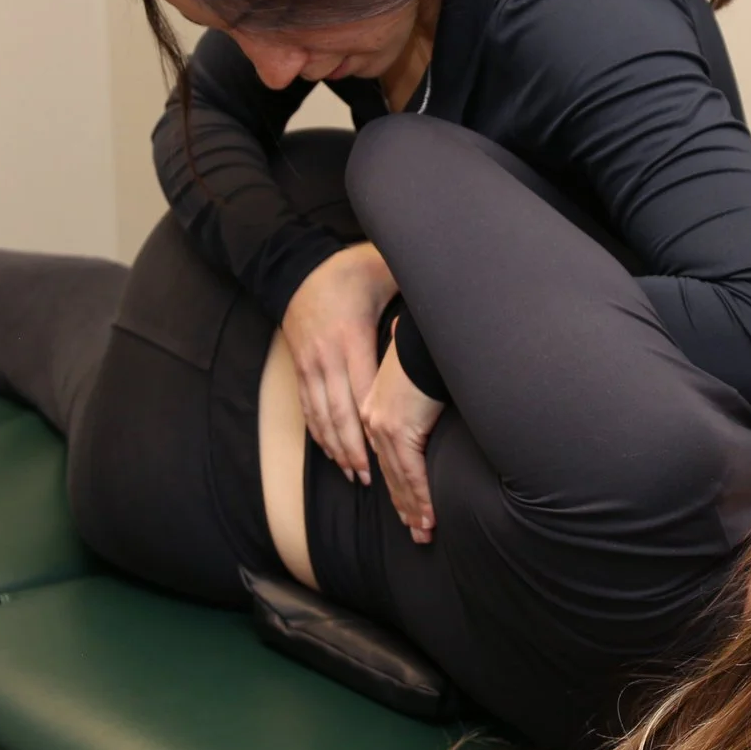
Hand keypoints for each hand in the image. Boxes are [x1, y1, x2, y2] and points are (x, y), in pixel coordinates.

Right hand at [280, 244, 396, 485]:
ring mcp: (311, 366)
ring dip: (340, 451)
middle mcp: (328, 357)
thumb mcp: (384, 274)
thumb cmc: (350, 271)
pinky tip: (335, 455)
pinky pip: (309, 410)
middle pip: (342, 415)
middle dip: (357, 452)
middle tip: (376, 482)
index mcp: (352, 338)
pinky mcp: (300, 369)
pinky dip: (322, 437)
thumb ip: (415, 287)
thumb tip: (454, 288)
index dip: (376, 428)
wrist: (297, 267)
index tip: (390, 455)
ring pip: (324, 418)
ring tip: (358, 477)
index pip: (365, 392)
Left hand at [362, 331, 443, 543]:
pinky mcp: (399, 430)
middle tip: (417, 531)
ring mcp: (385, 428)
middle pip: (391, 474)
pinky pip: (412, 473)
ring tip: (424, 532)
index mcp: (376, 411)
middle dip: (405, 506)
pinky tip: (429, 517)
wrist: (424, 338)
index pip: (388, 459)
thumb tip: (425, 391)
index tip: (408, 508)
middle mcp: (375, 422)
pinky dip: (422, 498)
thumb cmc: (426, 352)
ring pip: (401, 480)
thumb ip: (414, 391)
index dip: (399, 487)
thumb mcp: (415, 377)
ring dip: (414, 509)